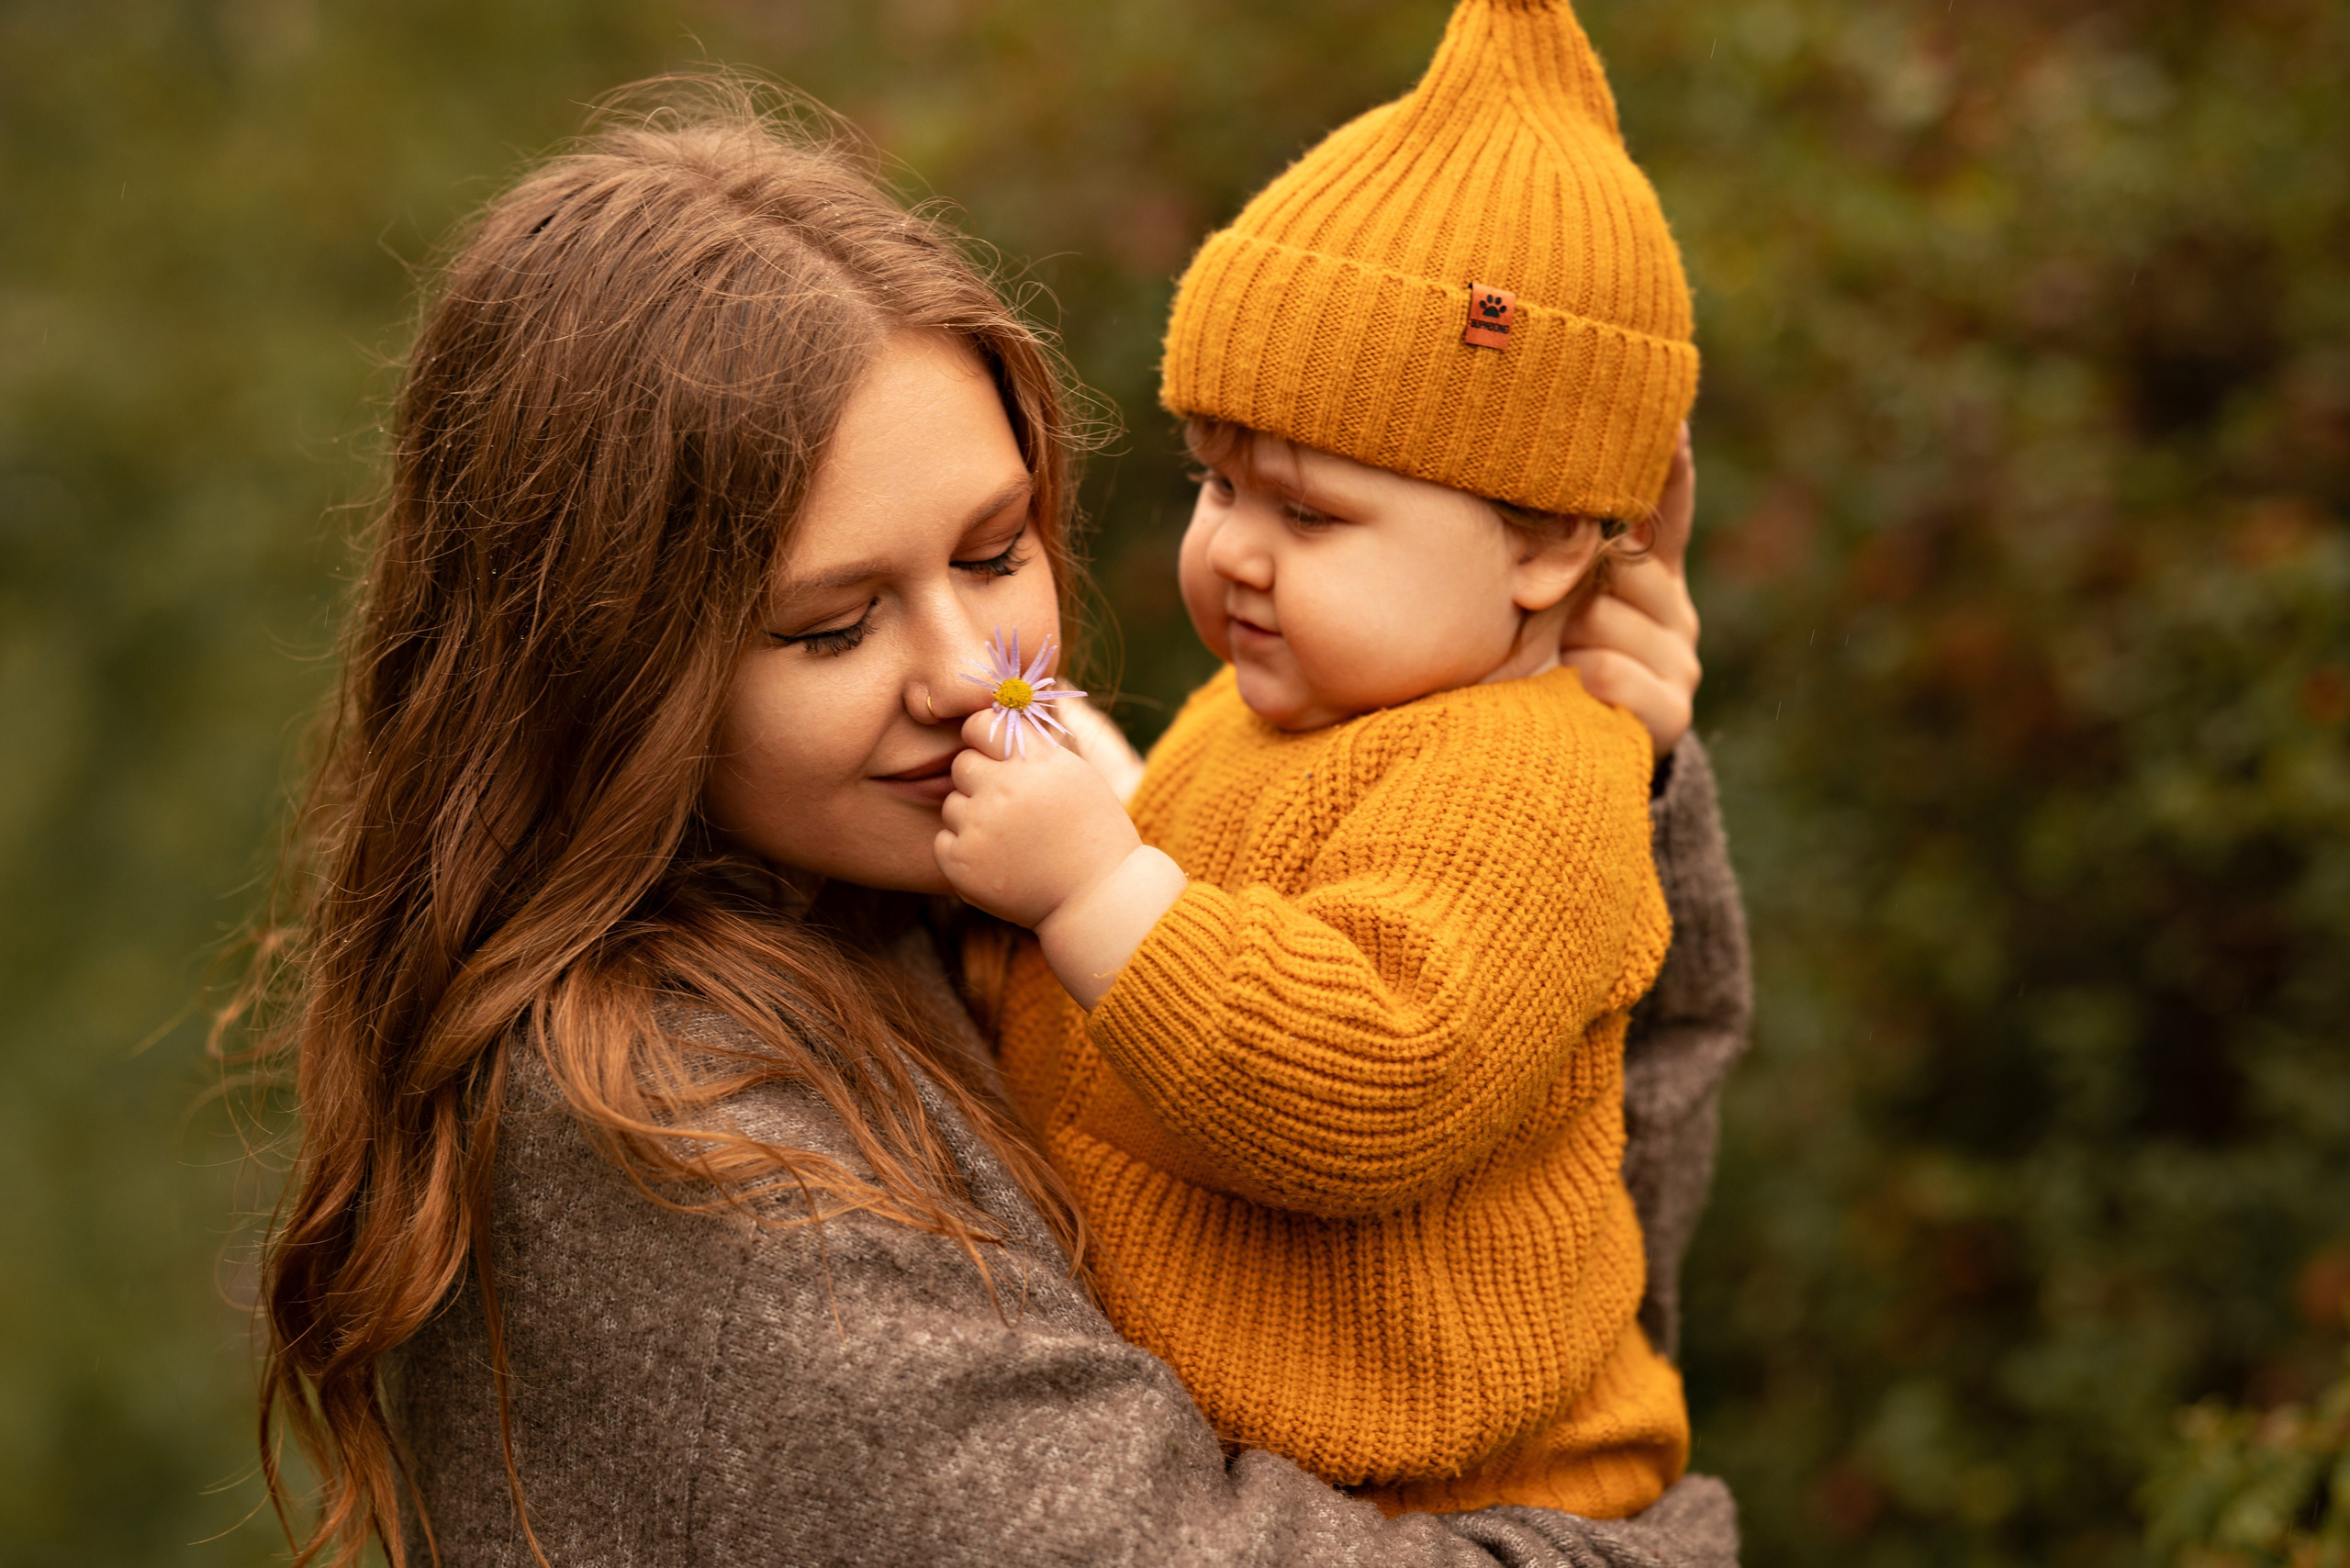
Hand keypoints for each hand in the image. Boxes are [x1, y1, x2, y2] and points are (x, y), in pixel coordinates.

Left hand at [936, 710, 1140, 926]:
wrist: (1097, 898)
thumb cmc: (1091, 832)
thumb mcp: (1075, 774)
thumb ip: (1034, 745)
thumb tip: (997, 712)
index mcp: (1035, 762)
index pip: (979, 725)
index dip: (983, 738)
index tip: (995, 755)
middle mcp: (1004, 789)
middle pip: (962, 765)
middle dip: (980, 782)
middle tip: (1011, 808)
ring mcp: (980, 827)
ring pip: (952, 805)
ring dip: (973, 819)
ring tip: (1012, 840)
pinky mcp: (961, 863)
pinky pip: (944, 840)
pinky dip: (964, 852)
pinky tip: (999, 862)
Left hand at [1561, 422, 1702, 755]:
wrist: (1550, 770)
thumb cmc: (1529, 676)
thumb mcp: (1539, 607)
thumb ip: (1553, 550)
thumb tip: (1520, 470)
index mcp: (1651, 579)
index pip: (1669, 511)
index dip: (1671, 467)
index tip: (1668, 419)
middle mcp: (1676, 614)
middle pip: (1623, 564)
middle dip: (1573, 584)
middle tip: (1544, 614)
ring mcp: (1681, 664)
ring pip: (1606, 618)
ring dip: (1566, 639)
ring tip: (1553, 663)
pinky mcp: (1672, 713)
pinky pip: (1608, 672)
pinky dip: (1576, 680)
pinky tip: (1567, 693)